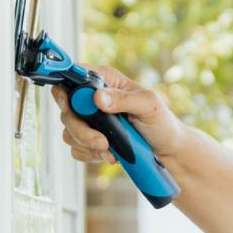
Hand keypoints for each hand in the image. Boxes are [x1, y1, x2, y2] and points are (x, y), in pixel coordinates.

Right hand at [50, 66, 185, 164]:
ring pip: (69, 132)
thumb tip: (98, 97)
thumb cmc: (162, 123)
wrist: (167, 151)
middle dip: (80, 129)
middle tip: (102, 142)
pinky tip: (110, 155)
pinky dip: (90, 155)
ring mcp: (90, 121)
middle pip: (67, 110)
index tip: (69, 106)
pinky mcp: (90, 140)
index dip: (65, 90)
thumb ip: (123, 99)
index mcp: (105, 81)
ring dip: (87, 145)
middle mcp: (94, 99)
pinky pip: (76, 149)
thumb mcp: (148, 105)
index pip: (74, 77)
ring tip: (110, 150)